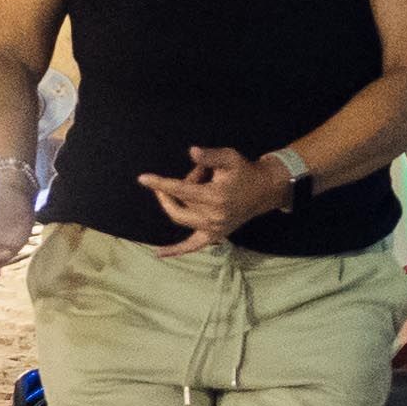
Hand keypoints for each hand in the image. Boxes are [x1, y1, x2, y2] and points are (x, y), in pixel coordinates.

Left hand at [137, 146, 292, 254]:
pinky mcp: (215, 236)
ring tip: (189, 189)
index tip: (142, 178)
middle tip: (178, 179)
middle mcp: (213, 216)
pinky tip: (159, 253)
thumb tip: (191, 152)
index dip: (160, 183)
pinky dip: (176, 250)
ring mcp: (213, 229)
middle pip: (178, 203)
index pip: (180, 190)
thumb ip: (209, 156)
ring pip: (181, 217)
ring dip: (178, 202)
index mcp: (215, 196)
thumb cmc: (244, 171)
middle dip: (171, 190)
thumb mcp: (229, 158)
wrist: (264, 190)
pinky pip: (192, 246)